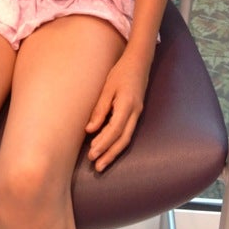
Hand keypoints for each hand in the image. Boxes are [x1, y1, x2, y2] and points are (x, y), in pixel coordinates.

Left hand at [85, 53, 149, 171]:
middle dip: (110, 154)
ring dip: (114, 152)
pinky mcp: (136, 113)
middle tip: (97, 166)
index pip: (115, 130)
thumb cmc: (121, 72)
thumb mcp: (107, 88)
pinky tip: (109, 148)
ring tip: (101, 163)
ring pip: (126, 138)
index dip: (103, 143)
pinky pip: (128, 132)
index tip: (92, 154)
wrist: (139, 62)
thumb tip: (89, 130)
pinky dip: (118, 142)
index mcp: (127, 105)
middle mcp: (135, 112)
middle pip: (123, 139)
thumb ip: (100, 109)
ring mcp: (137, 113)